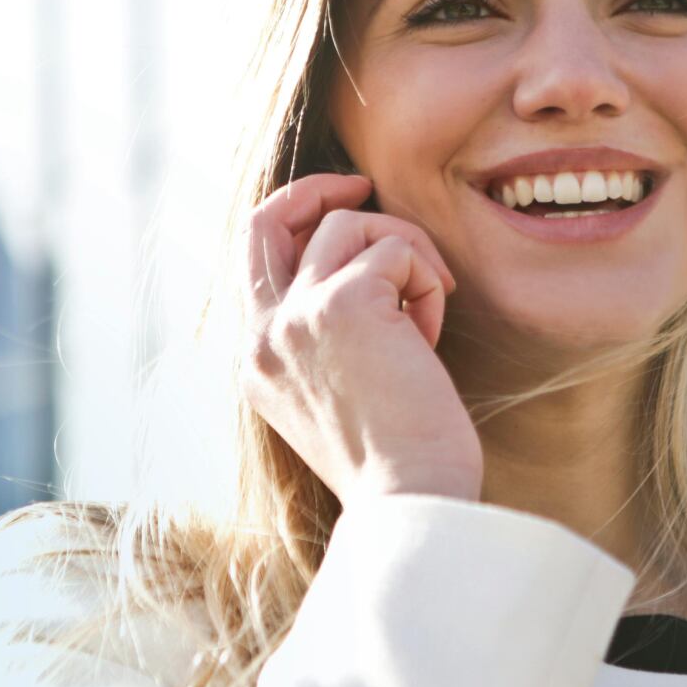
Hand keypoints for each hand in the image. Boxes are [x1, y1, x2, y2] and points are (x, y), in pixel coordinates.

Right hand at [238, 173, 482, 506]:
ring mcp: (295, 317)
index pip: (254, 260)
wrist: (411, 501)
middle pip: (266, 219)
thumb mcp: (339, 395)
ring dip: (405, 253)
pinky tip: (431, 336)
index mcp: (257, 362)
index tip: (344, 210)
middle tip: (364, 185)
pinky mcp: (343, 303)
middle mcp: (262, 336)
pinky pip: (397, 249)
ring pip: (350, 225)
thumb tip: (365, 272)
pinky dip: (426, 280)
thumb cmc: (398, 460)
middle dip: (316, 189)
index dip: (296, 220)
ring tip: (428, 311)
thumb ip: (327, 338)